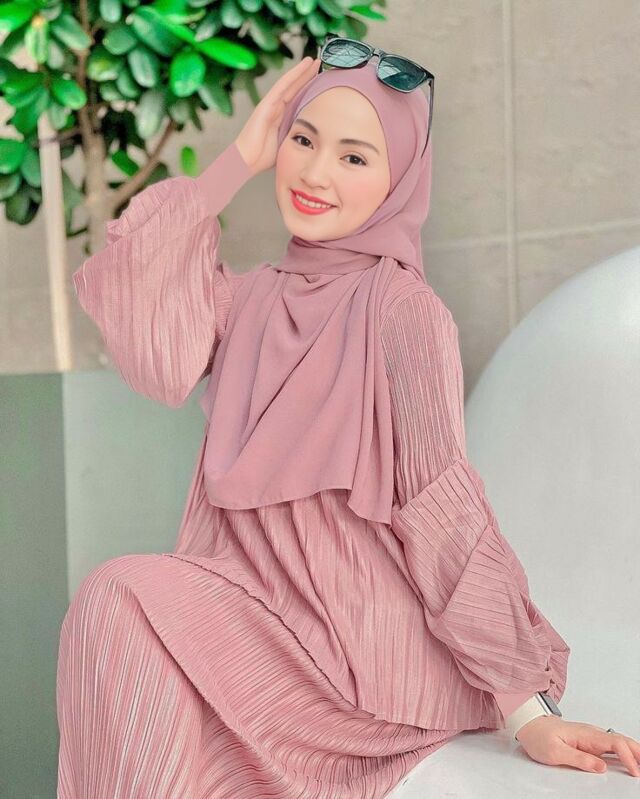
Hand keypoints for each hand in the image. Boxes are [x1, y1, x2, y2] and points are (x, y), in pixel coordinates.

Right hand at [235, 56, 320, 175]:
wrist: (246, 160)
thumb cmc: (263, 156)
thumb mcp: (286, 143)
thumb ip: (296, 136)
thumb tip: (314, 138)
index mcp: (281, 116)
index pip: (297, 97)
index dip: (308, 86)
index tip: (321, 78)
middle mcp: (276, 107)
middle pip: (294, 87)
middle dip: (306, 75)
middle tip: (320, 63)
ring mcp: (270, 105)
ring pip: (289, 83)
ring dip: (301, 71)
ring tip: (313, 60)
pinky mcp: (266, 105)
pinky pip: (281, 87)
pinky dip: (292, 76)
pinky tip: (302, 67)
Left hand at [515, 715, 639, 776]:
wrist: (529, 725)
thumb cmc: (539, 736)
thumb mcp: (554, 751)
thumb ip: (578, 759)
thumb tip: (601, 766)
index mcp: (585, 734)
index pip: (614, 743)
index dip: (628, 757)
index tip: (634, 772)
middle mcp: (591, 734)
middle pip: (622, 740)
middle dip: (638, 752)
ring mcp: (591, 737)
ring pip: (619, 743)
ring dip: (634, 752)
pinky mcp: (589, 742)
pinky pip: (612, 747)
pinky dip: (625, 753)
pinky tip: (630, 760)